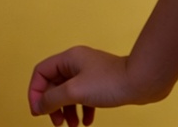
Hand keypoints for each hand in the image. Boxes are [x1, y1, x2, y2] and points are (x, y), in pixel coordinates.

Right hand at [28, 46, 164, 125]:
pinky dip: (82, 110)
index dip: (34, 92)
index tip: (39, 112)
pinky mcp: (101, 82)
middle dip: (52, 106)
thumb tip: (38, 106)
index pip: (41, 72)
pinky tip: (88, 121)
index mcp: (70, 58)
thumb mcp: (74, 91)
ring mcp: (90, 72)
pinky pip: (84, 97)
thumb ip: (51, 99)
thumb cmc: (110, 82)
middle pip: (53, 85)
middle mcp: (79, 62)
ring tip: (72, 125)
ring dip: (66, 111)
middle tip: (56, 123)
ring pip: (68, 93)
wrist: (142, 80)